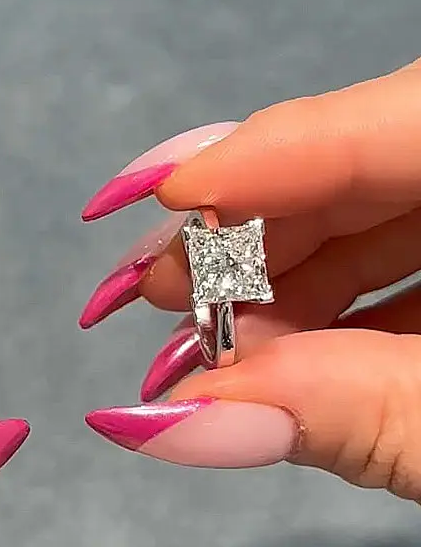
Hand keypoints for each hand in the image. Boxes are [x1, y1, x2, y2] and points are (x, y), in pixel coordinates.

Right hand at [80, 58, 420, 500]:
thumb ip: (343, 417)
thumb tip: (160, 424)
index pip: (388, 122)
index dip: (260, 156)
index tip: (151, 198)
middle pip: (355, 162)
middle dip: (246, 234)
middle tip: (156, 296)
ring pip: (366, 212)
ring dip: (275, 284)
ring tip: (203, 350)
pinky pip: (394, 254)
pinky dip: (328, 307)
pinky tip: (271, 356)